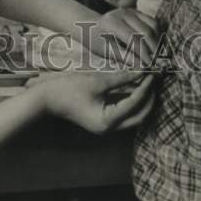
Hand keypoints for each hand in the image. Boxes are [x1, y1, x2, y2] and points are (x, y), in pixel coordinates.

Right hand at [30, 68, 155, 133]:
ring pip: (133, 114)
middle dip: (149, 97)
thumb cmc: (68, 89)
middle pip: (140, 115)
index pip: (135, 103)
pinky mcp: (103, 119)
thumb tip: (140, 71)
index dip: (145, 87)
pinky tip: (134, 84)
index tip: (152, 72)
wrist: (46, 99)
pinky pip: (123, 110)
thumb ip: (120, 78)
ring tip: (147, 80)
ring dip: (141, 99)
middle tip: (154, 79)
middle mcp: (110, 128)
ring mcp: (107, 125)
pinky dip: (130, 99)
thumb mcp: (95, 81)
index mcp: (108, 121)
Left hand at [89, 9, 160, 67]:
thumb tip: (142, 68)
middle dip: (154, 49)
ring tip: (160, 57)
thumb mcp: (105, 51)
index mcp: (112, 22)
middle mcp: (123, 13)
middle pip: (146, 31)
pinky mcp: (137, 11)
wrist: (90, 26)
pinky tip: (158, 48)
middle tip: (159, 63)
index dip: (144, 54)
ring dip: (158, 42)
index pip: (134, 39)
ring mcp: (131, 10)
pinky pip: (153, 23)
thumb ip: (124, 58)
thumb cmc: (96, 41)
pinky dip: (158, 35)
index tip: (150, 67)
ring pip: (153, 26)